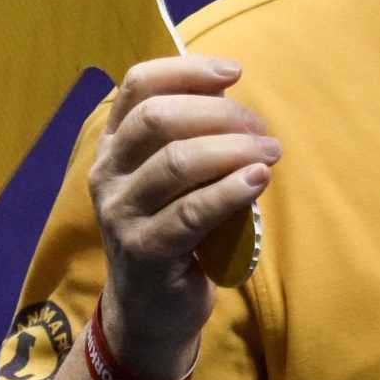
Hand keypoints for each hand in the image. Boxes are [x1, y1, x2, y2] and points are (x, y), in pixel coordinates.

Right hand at [87, 55, 279, 377]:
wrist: (149, 309)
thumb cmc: (172, 230)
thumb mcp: (172, 178)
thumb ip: (190, 135)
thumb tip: (230, 91)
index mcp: (113, 145)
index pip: (139, 85)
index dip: (187, 70)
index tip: (234, 72)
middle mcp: (108, 174)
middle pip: (159, 118)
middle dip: (220, 114)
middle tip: (261, 130)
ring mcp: (121, 214)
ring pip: (177, 162)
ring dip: (233, 149)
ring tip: (270, 153)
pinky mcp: (145, 251)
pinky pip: (191, 211)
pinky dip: (230, 190)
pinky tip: (259, 179)